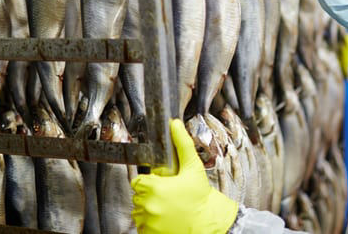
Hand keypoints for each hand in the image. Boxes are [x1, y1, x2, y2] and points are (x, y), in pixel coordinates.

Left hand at [131, 119, 238, 233]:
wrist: (209, 222)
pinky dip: (149, 224)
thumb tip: (174, 124)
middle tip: (168, 196)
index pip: (138, 182)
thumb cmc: (201, 196)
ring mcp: (148, 223)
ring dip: (149, 209)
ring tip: (167, 208)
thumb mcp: (193, 167)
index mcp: (154, 188)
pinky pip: (142, 226)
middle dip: (150, 195)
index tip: (160, 185)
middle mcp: (148, 206)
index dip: (149, 182)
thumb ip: (182, 144)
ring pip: (139, 212)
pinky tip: (165, 219)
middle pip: (139, 196)